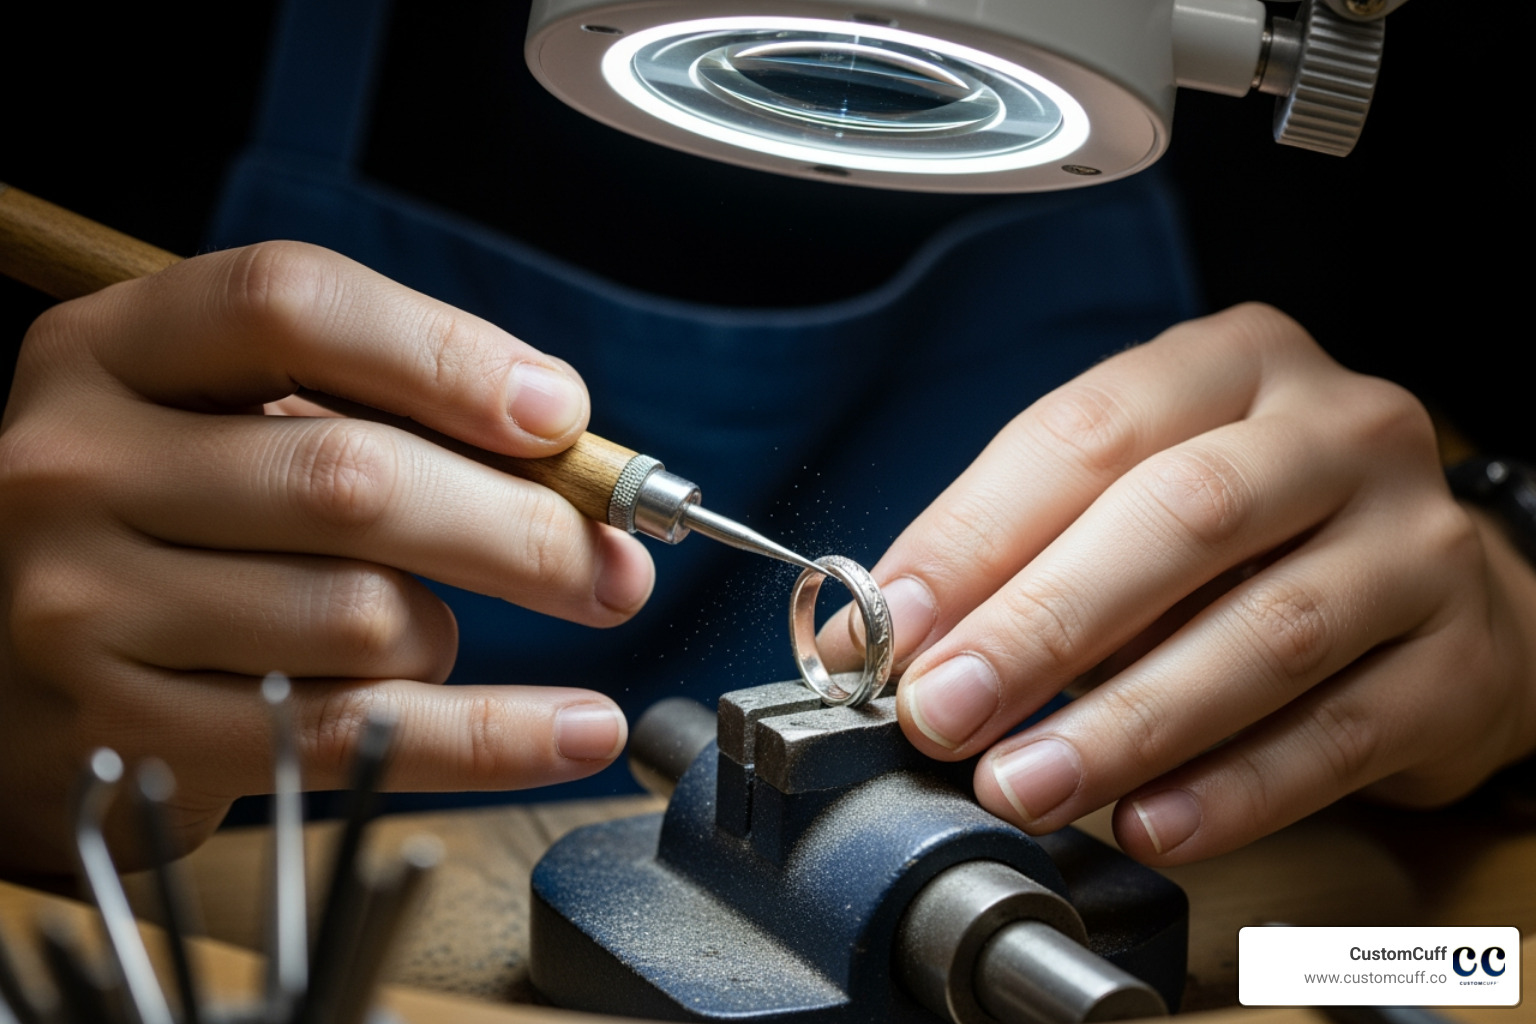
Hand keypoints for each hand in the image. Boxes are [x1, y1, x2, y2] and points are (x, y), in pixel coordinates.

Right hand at [0, 242, 654, 872]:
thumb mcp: (226, 425)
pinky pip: (353, 733)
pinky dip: (491, 738)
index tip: (561, 415)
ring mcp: (83, 607)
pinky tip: (573, 729)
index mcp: (109, 353)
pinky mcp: (126, 731)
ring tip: (440, 634)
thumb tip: (570, 450)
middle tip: (619, 565)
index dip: (447, 354)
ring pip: (364, 617)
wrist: (0, 671)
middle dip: (525, 527)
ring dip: (452, 635)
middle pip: (352, 477)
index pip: (291, 306)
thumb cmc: (162, 528)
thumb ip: (375, 413)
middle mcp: (74, 467)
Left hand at [824, 304, 1535, 863]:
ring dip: (1126, 724)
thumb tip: (873, 639)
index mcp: (1231, 366)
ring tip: (1026, 785)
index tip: (890, 626)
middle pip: (1182, 519)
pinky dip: (1233, 790)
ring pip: (1266, 634)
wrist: (1436, 590)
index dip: (976, 535)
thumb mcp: (1129, 502)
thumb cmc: (1246, 539)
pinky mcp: (1459, 660)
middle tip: (945, 712)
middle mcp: (1337, 431)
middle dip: (1043, 627)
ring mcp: (1415, 542)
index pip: (1086, 435)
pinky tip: (1148, 823)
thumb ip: (1017, 554)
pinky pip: (1339, 734)